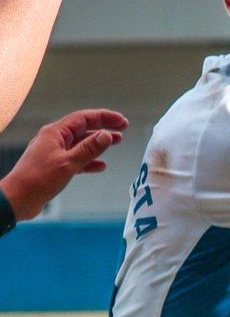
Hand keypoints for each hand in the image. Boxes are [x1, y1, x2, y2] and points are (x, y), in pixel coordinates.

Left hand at [0, 109, 127, 219]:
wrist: (17, 199)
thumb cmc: (39, 179)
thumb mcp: (68, 163)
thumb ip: (89, 149)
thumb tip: (107, 135)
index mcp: (55, 133)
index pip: (84, 118)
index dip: (104, 117)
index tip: (122, 121)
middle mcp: (55, 139)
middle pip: (83, 129)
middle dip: (104, 128)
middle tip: (123, 129)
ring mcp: (54, 152)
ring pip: (81, 144)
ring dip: (98, 143)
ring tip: (116, 143)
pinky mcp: (55, 166)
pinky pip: (76, 158)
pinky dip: (89, 160)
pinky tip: (101, 166)